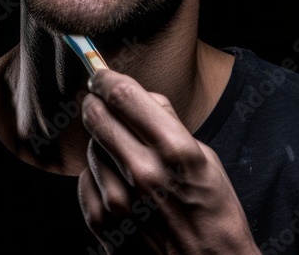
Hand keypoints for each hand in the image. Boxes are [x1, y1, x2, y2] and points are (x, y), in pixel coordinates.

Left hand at [76, 69, 258, 253]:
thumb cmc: (212, 210)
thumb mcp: (204, 157)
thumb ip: (167, 121)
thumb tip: (136, 93)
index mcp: (175, 151)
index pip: (124, 95)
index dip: (106, 78)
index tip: (101, 75)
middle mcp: (144, 173)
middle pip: (97, 115)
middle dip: (95, 102)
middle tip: (99, 101)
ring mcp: (121, 201)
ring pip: (90, 147)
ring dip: (102, 144)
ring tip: (125, 158)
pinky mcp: (104, 223)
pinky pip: (86, 179)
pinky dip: (98, 175)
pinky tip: (119, 185)